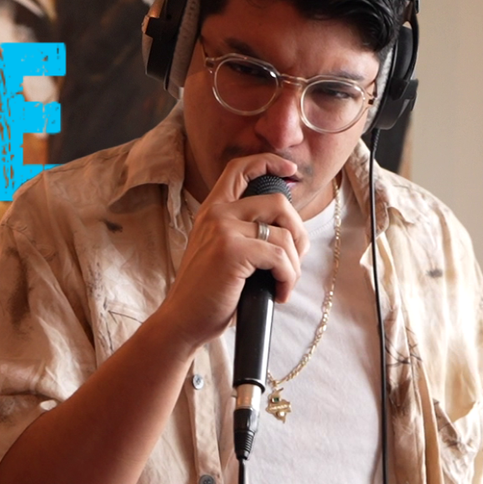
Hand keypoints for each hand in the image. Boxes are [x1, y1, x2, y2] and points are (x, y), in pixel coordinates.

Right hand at [154, 154, 309, 350]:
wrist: (183, 321)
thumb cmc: (208, 294)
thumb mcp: (221, 252)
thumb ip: (243, 232)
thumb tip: (289, 230)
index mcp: (212, 210)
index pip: (240, 168)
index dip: (269, 162)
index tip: (290, 171)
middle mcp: (217, 213)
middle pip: (278, 202)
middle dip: (299, 233)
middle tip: (294, 262)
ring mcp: (223, 229)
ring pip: (285, 234)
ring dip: (294, 265)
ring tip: (282, 285)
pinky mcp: (233, 250)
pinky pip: (281, 257)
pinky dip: (288, 278)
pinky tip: (279, 294)